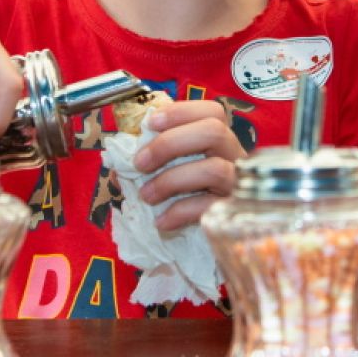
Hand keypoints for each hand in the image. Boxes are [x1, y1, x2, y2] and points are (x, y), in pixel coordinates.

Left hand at [132, 100, 244, 230]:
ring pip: (214, 169)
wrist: (222, 244)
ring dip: (171, 179)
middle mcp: (235, 158)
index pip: (212, 112)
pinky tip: (161, 221)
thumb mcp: (171, 176)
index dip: (181, 112)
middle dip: (170, 142)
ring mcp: (238, 185)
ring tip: (146, 195)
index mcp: (220, 142)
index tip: (150, 123)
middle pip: (214, 131)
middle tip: (140, 163)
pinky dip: (179, 211)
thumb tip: (119, 166)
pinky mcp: (234, 212)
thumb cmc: (192, 200)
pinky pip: (209, 206)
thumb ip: (149, 165)